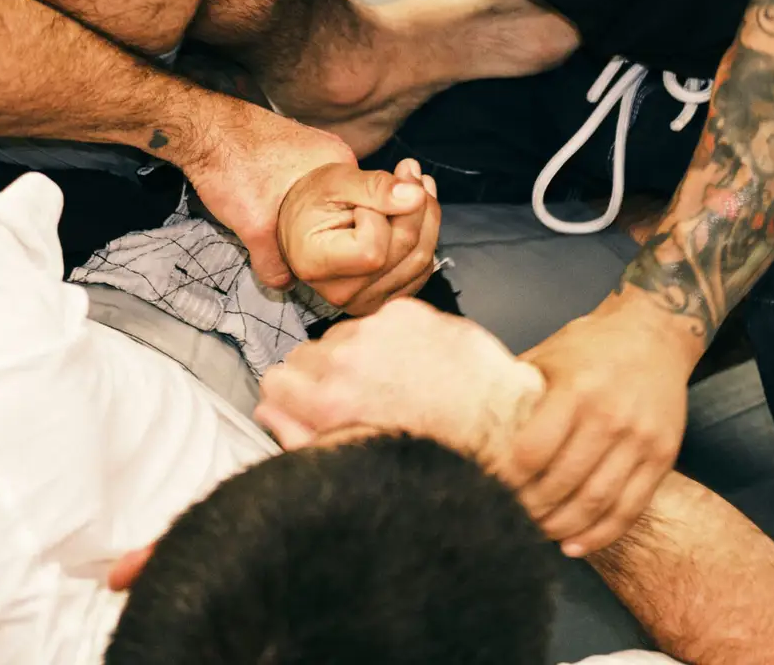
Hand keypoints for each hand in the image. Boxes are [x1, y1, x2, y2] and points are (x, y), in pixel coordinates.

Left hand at [180, 108, 359, 288]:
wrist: (202, 128)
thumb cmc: (232, 164)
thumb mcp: (255, 227)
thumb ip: (274, 261)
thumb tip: (285, 284)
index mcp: (340, 164)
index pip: (367, 212)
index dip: (351, 238)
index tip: (335, 257)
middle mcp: (333, 153)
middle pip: (346, 205)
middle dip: (329, 230)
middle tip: (311, 253)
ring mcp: (313, 148)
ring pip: (323, 197)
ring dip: (310, 216)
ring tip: (291, 236)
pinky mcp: (293, 149)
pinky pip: (308, 185)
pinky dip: (297, 202)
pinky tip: (278, 214)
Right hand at [256, 299, 540, 462]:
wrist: (504, 426)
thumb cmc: (438, 454)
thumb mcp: (358, 460)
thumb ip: (299, 435)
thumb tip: (268, 414)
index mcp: (330, 400)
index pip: (275, 382)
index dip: (294, 401)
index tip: (311, 409)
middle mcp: (348, 357)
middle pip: (305, 356)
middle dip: (323, 378)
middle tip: (356, 401)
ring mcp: (380, 329)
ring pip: (341, 336)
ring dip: (355, 356)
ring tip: (389, 385)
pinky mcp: (408, 312)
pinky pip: (376, 321)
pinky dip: (387, 339)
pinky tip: (412, 366)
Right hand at [278, 158, 438, 313]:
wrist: (309, 217)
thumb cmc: (315, 198)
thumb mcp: (337, 180)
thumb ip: (375, 187)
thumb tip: (415, 197)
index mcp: (315, 264)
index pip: (372, 250)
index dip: (378, 216)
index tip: (363, 199)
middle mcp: (338, 292)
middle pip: (402, 251)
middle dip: (414, 204)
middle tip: (407, 170)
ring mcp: (364, 300)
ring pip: (420, 259)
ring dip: (427, 215)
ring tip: (412, 184)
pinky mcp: (385, 298)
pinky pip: (423, 268)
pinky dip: (428, 233)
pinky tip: (414, 207)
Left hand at [510, 293, 704, 556]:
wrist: (655, 334)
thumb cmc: (591, 345)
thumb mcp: (548, 355)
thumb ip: (518, 391)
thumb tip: (474, 425)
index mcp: (576, 390)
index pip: (533, 452)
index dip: (509, 478)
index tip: (492, 488)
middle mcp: (611, 417)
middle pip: (563, 484)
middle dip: (532, 509)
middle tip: (512, 517)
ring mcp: (641, 440)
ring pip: (597, 502)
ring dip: (563, 527)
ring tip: (540, 532)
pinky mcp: (663, 456)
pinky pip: (631, 508)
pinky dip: (601, 534)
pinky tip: (575, 545)